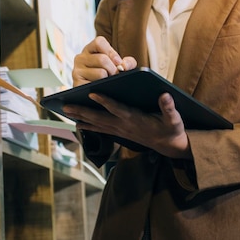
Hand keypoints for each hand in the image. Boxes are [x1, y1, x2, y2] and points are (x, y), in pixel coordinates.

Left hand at [63, 92, 191, 158]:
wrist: (169, 146)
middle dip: (82, 111)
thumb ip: (169, 107)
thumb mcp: (174, 119)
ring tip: (65, 111)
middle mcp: (124, 126)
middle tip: (66, 105)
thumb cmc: (171, 129)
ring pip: (97, 123)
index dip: (105, 102)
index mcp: (136, 119)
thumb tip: (166, 95)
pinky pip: (100, 129)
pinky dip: (88, 126)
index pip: (117, 109)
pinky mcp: (119, 133)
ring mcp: (120, 130)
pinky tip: (77, 122)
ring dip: (80, 117)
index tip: (92, 93)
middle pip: (99, 118)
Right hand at [72, 36, 136, 86]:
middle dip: (114, 69)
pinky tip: (102, 89)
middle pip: (102, 59)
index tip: (118, 62)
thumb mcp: (118, 65)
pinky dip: (102, 88)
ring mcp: (76, 71)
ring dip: (109, 80)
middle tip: (116, 76)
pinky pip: (94, 85)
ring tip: (108, 82)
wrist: (96, 92)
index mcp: (90, 49)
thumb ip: (128, 63)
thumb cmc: (108, 75)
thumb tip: (124, 67)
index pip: (99, 42)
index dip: (111, 52)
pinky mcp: (76, 84)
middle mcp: (80, 58)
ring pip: (100, 73)